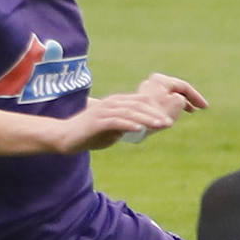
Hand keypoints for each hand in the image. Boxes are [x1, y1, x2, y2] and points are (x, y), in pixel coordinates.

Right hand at [57, 76, 206, 151]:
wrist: (65, 137)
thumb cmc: (91, 134)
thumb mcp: (115, 129)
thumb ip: (130, 126)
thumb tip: (146, 129)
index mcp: (119, 103)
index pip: (143, 102)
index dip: (159, 108)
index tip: (174, 117)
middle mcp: (113, 103)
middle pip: (140, 105)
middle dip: (158, 113)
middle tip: (172, 122)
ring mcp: (104, 111)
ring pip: (131, 111)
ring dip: (148, 118)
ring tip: (162, 125)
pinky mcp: (97, 121)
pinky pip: (116, 121)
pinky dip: (129, 124)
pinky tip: (140, 129)